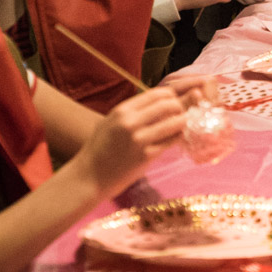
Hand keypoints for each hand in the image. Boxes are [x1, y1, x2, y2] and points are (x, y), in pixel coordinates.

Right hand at [76, 79, 198, 196]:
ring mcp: (139, 140)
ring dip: (182, 123)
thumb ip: (133, 111)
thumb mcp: (111, 122)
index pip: (157, 93)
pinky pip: (171, 141)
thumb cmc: (100, 149)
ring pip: (175, 122)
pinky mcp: (146, 156)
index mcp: (122, 111)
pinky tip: (175, 139)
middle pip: (169, 105)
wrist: (89, 177)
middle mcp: (130, 122)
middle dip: (180, 108)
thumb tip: (160, 101)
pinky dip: (177, 138)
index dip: (171, 97)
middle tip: (181, 114)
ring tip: (181, 126)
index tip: (174, 102)